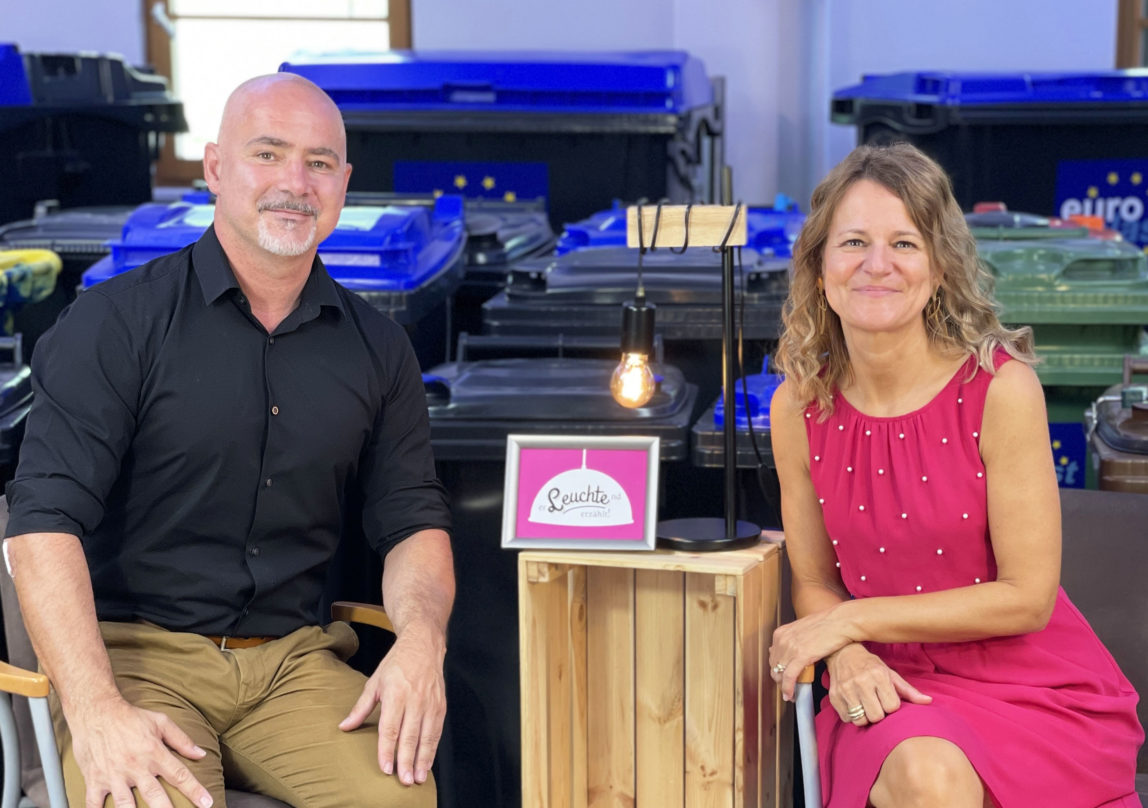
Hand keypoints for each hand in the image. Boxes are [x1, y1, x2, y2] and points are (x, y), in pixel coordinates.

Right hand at [69, 696, 211, 807]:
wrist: (96, 712)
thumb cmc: (131, 717)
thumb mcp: (161, 722)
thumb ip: (182, 740)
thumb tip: (201, 754)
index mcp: (154, 753)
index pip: (179, 775)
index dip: (195, 790)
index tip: (206, 803)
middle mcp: (135, 767)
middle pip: (155, 795)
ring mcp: (114, 775)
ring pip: (125, 805)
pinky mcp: (95, 780)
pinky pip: (94, 803)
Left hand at [339, 629, 445, 786]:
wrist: (423, 645)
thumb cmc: (397, 663)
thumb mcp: (375, 682)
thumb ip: (361, 707)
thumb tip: (344, 726)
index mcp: (396, 693)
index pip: (390, 727)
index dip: (387, 749)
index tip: (385, 768)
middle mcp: (415, 699)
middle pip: (410, 735)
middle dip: (406, 760)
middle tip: (404, 780)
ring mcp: (430, 703)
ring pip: (427, 736)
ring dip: (422, 759)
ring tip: (418, 777)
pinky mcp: (441, 705)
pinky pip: (437, 731)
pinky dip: (433, 749)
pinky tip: (427, 762)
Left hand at [769, 605, 855, 700]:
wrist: (840, 622)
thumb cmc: (827, 625)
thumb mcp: (802, 630)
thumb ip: (793, 640)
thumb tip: (788, 654)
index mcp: (781, 633)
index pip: (772, 658)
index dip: (777, 671)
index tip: (783, 678)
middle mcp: (782, 639)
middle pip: (774, 667)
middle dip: (780, 680)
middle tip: (788, 688)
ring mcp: (790, 647)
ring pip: (780, 674)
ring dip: (784, 687)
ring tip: (791, 694)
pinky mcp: (801, 656)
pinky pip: (789, 677)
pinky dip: (788, 689)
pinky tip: (790, 696)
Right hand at [825, 643, 930, 726]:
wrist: (842, 653)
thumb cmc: (869, 665)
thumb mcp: (890, 674)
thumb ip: (908, 690)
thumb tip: (928, 701)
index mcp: (878, 675)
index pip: (892, 706)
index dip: (891, 706)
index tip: (886, 699)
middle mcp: (861, 682)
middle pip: (876, 716)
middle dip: (878, 713)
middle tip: (876, 704)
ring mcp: (846, 689)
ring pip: (861, 720)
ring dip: (865, 717)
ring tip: (865, 706)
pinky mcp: (834, 696)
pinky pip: (847, 718)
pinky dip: (851, 716)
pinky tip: (854, 705)